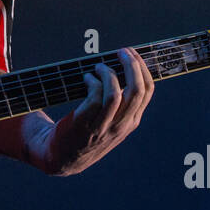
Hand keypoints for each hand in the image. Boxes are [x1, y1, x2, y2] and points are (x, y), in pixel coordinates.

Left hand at [49, 48, 153, 175]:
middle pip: (135, 90)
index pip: (147, 91)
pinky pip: (93, 98)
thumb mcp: (112, 122)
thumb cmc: (88, 131)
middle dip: (131, 65)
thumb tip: (125, 66)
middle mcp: (120, 126)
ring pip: (115, 94)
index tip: (132, 53)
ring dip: (107, 73)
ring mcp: (102, 127)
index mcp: (131, 122)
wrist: (62, 158)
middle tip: (121, 52)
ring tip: (98, 67)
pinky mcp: (83, 125)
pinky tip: (86, 79)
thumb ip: (121, 102)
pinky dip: (91, 82)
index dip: (142, 68)